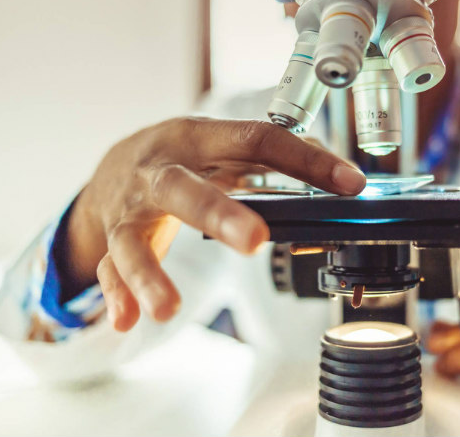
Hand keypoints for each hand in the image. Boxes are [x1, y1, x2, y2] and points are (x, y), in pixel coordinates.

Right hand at [64, 117, 365, 330]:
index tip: (349, 183)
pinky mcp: (112, 238)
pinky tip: (126, 321)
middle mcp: (159, 170)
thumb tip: (339, 174)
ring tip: (168, 309)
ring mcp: (131, 208)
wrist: (113, 165)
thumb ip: (274, 159)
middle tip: (255, 240)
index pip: (255, 140)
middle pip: (184, 189)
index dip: (304, 161)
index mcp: (197, 138)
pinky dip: (118, 294)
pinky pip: (110, 267)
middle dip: (219, 214)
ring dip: (150, 274)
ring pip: (133, 239)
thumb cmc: (182, 155)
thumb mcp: (223, 143)